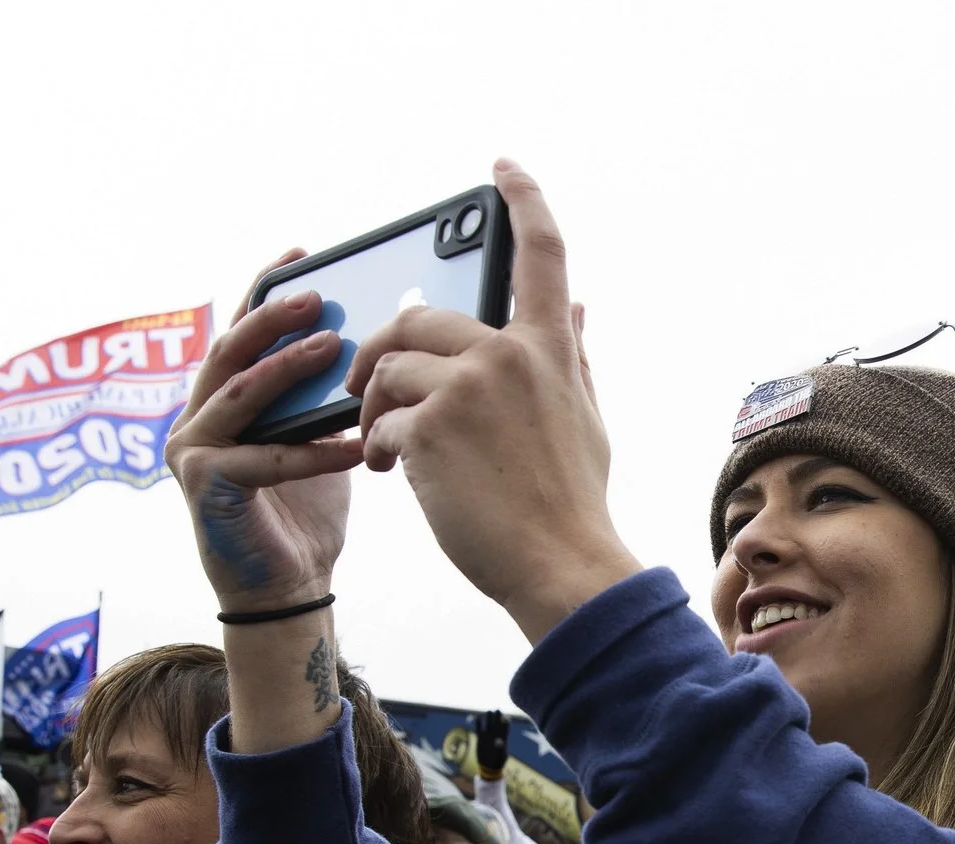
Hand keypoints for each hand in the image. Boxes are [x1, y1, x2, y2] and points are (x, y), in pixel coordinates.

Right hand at [166, 251, 363, 610]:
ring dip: (286, 368)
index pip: (240, 329)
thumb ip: (325, 395)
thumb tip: (371, 341)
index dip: (265, 290)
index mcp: (222, 397)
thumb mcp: (318, 437)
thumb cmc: (305, 510)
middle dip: (273, 316)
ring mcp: (192, 449)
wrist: (289, 584)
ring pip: (240, 393)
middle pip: (231, 350)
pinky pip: (263, 457)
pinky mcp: (203, 484)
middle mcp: (196, 415)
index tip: (300, 255)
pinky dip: (311, 451)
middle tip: (317, 295)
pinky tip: (353, 445)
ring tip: (332, 348)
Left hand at [347, 161, 639, 642]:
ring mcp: (466, 389)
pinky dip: (378, 448)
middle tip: (370, 392)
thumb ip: (571, 356)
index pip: (543, 254)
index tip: (502, 166)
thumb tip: (579, 306)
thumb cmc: (571, 503)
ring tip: (384, 448)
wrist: (561, 567)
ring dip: (374, 405)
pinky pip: (379, 420)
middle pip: (419, 315)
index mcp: (548, 349)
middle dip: (385, 353)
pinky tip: (393, 475)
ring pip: (389, 366)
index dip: (523, 200)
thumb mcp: (585, 419)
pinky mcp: (427, 428)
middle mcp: (508, 355)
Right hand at [475, 710, 510, 776]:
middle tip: (498, 709)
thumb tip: (499, 741)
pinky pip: (480, 729)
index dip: (506, 722)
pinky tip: (478, 718)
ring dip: (489, 718)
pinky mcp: (481, 738)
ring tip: (489, 711)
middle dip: (498, 717)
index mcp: (503, 738)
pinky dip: (479, 724)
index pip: (505, 728)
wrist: (489, 766)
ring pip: (489, 724)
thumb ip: (500, 748)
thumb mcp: (500, 756)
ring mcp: (488, 736)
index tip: (506, 717)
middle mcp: (496, 735)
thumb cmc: (497, 761)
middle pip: (497, 723)